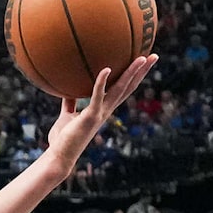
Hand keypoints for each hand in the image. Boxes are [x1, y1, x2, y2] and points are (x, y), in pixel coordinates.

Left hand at [41, 56, 157, 171]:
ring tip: (141, 57)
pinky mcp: (90, 117)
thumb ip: (70, 103)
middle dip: (142, 71)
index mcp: (103, 109)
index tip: (142, 62)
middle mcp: (106, 111)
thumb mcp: (66, 116)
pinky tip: (106, 69)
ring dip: (131, 73)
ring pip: (120, 90)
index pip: (123, 90)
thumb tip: (66, 89)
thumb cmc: (63, 140)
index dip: (134, 76)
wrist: (59, 157)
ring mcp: (100, 114)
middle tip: (153, 55)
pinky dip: (102, 82)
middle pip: (129, 87)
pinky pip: (97, 96)